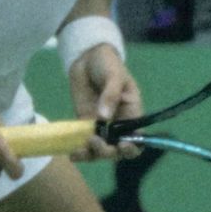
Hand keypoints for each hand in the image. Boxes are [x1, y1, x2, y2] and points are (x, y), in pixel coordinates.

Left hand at [68, 45, 142, 161]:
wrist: (87, 57)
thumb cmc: (107, 64)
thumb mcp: (113, 75)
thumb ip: (110, 95)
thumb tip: (104, 117)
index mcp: (132, 113)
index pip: (138, 138)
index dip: (132, 147)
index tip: (122, 145)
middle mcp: (118, 124)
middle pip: (117, 149)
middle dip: (107, 151)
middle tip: (94, 141)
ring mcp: (101, 126)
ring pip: (99, 150)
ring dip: (91, 155)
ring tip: (78, 152)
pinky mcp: (85, 124)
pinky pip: (84, 142)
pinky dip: (79, 151)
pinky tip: (72, 153)